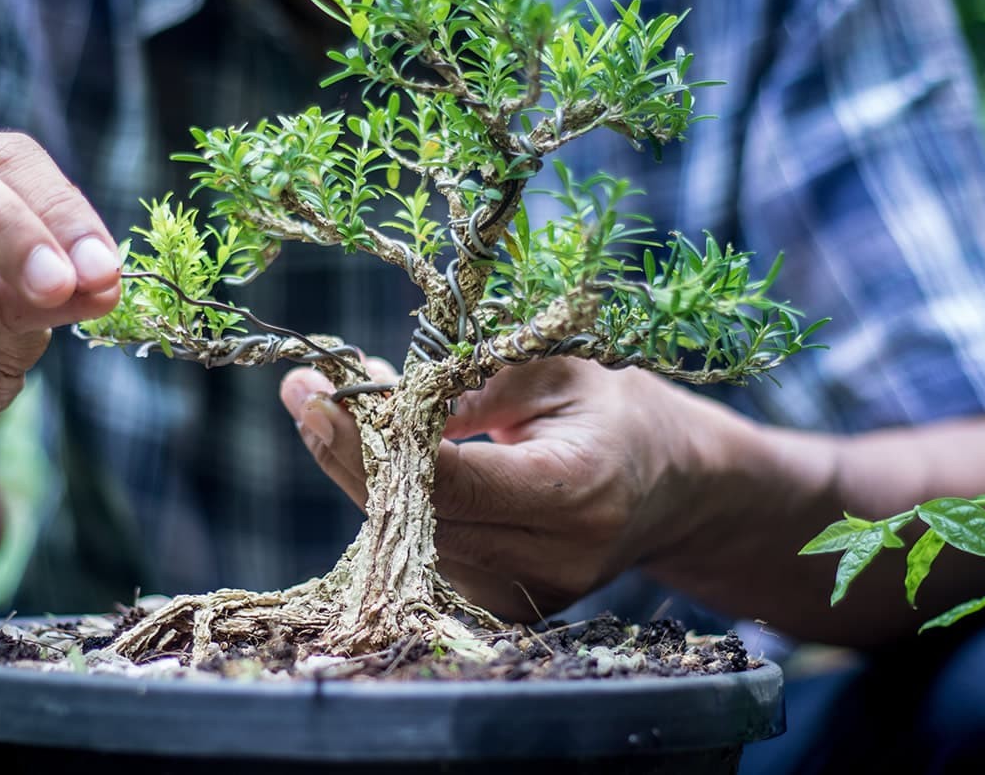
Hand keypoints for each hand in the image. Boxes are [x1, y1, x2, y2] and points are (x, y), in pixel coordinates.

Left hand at [280, 357, 737, 620]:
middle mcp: (554, 558)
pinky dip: (397, 509)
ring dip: (368, 479)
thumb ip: (466, 387)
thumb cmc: (614, 414)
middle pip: (417, 518)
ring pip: (410, 543)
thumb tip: (370, 396)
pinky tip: (391, 464)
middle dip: (351, 454)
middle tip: (308, 394)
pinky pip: (427, 559)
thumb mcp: (553, 373)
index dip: (374, 442)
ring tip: (353, 415)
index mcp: (577, 489)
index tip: (314, 393)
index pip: (452, 480)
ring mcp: (530, 596)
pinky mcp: (511, 611)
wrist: (676, 487)